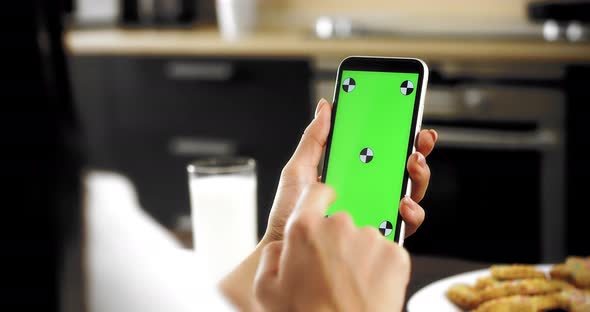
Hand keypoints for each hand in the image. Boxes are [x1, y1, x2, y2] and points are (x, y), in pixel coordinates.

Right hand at [255, 184, 410, 311]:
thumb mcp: (266, 290)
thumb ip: (270, 256)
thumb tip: (280, 247)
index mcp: (304, 229)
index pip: (316, 192)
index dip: (319, 199)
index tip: (323, 205)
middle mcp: (339, 226)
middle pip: (341, 220)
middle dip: (337, 240)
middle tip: (332, 271)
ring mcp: (370, 239)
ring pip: (365, 237)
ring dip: (360, 254)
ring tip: (351, 284)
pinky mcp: (395, 255)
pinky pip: (388, 252)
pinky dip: (381, 267)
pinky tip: (368, 287)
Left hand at [262, 98, 436, 243]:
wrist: (282, 251)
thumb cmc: (288, 216)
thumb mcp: (298, 171)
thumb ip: (314, 140)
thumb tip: (326, 107)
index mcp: (351, 176)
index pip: (381, 152)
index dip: (398, 136)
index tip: (408, 119)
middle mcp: (367, 194)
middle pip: (401, 170)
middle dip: (417, 152)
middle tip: (417, 140)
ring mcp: (375, 214)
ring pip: (410, 194)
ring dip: (418, 177)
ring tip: (412, 165)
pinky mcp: (379, 236)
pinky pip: (405, 225)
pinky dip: (412, 212)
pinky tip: (403, 203)